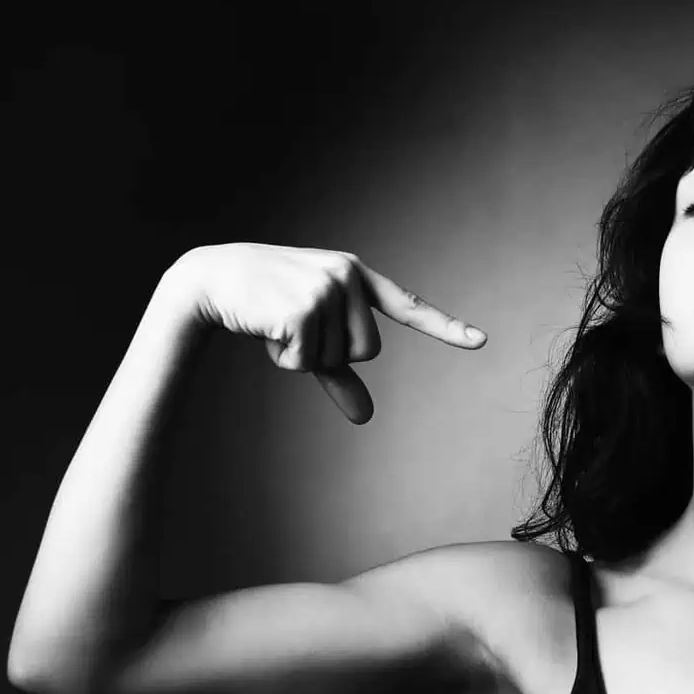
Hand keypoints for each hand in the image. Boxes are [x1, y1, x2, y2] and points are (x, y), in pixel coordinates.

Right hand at [169, 242, 486, 424]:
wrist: (212, 280)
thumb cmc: (266, 306)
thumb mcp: (310, 336)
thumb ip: (341, 375)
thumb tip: (366, 417)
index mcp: (357, 275)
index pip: (408, 306)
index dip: (446, 328)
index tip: (481, 342)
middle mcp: (348, 276)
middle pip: (366, 351)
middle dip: (328, 353)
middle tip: (294, 326)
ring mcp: (327, 289)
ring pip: (338, 358)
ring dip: (303, 355)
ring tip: (277, 322)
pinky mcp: (303, 307)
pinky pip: (308, 361)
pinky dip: (285, 357)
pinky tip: (266, 326)